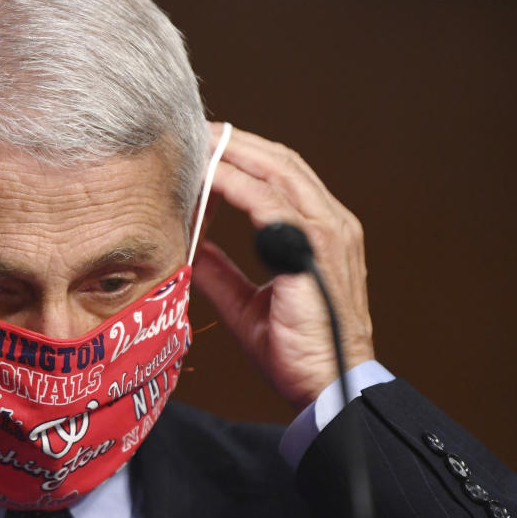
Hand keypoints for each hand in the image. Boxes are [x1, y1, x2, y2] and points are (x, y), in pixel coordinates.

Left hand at [192, 124, 374, 410]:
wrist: (324, 386)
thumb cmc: (292, 349)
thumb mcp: (244, 300)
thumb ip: (219, 269)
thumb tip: (188, 245)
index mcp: (318, 232)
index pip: (280, 176)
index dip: (241, 156)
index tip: (200, 148)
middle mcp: (330, 223)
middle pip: (280, 161)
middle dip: (234, 143)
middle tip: (193, 131)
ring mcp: (328, 233)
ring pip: (278, 172)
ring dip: (234, 154)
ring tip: (196, 143)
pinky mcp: (315, 251)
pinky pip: (272, 204)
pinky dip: (237, 185)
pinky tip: (208, 177)